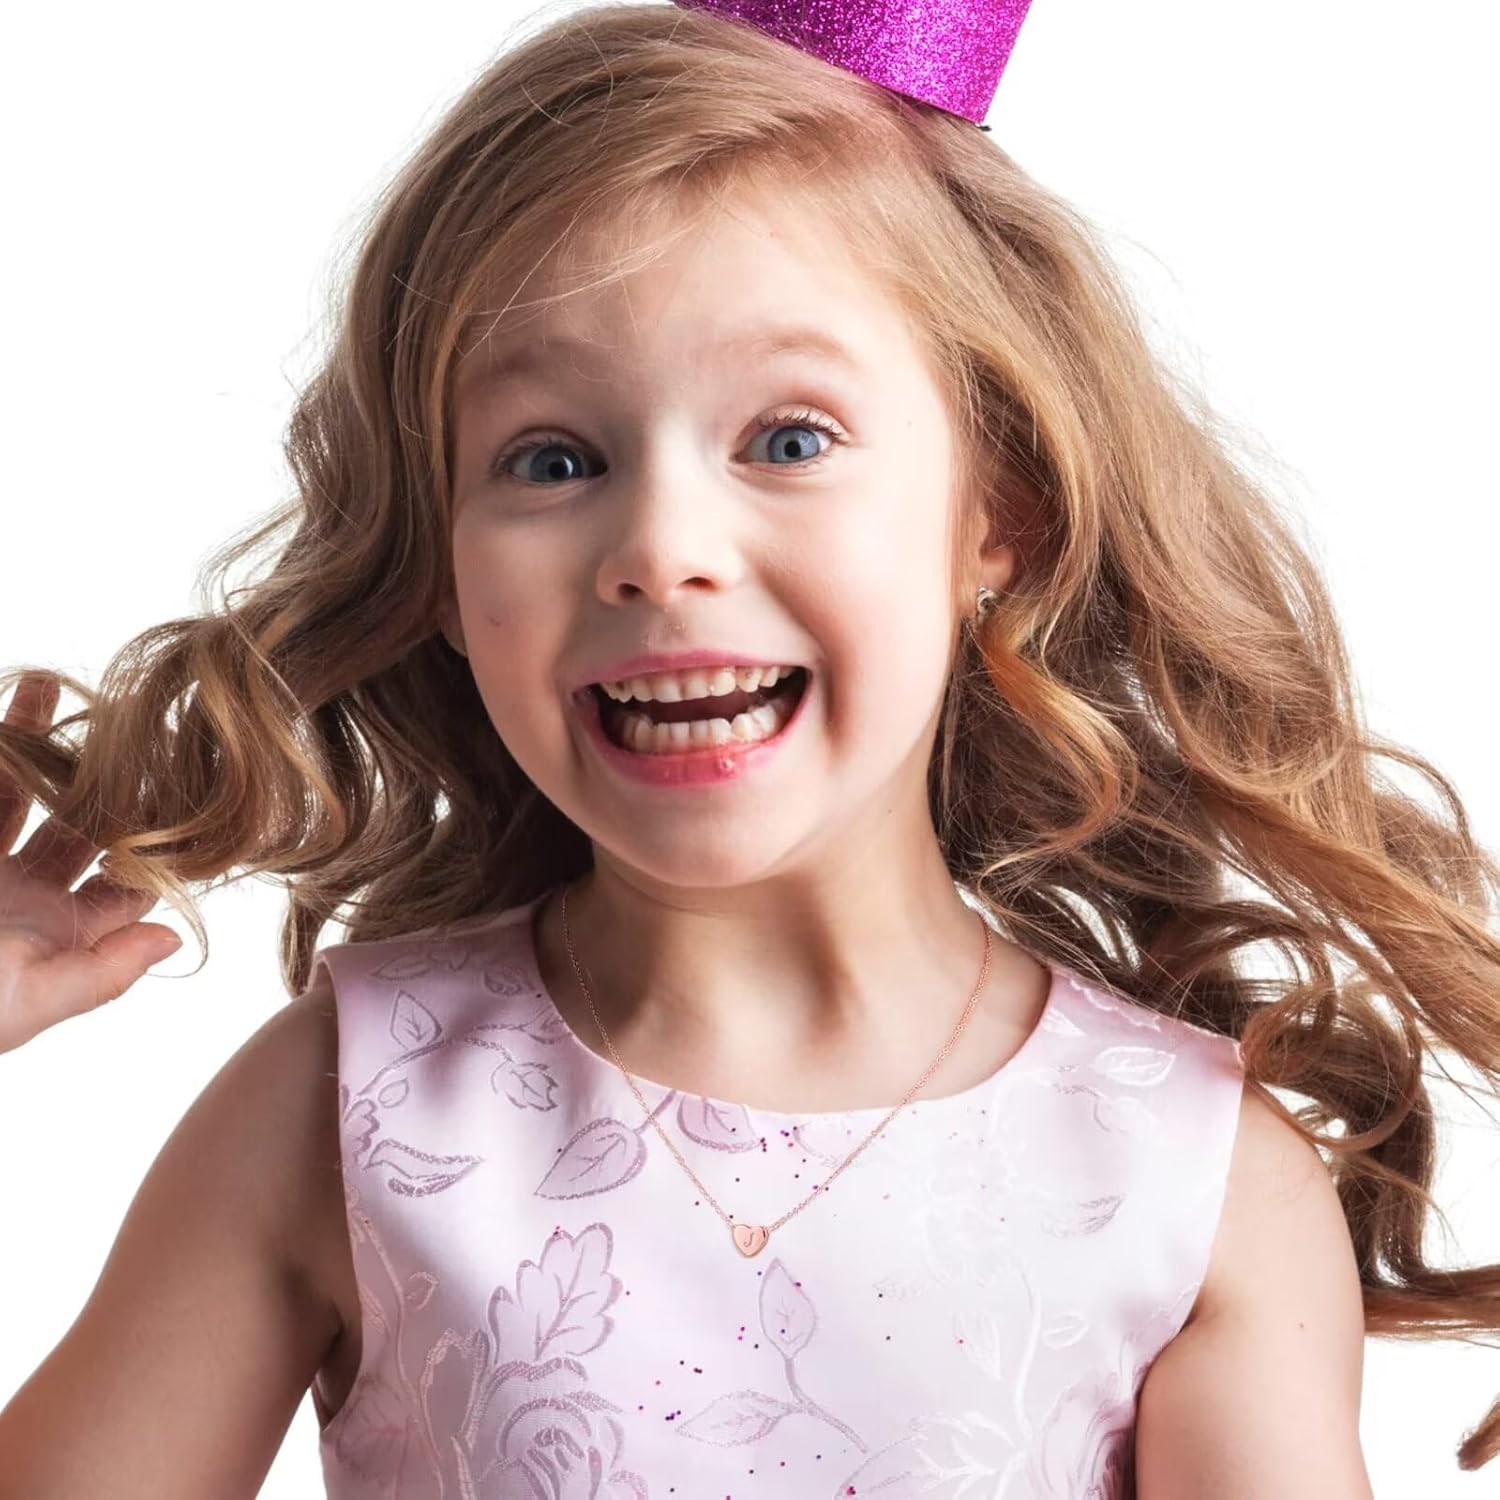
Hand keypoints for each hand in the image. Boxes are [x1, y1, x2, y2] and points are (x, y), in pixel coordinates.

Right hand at [0, 675, 181, 1053]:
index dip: (157, 839)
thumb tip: (176, 938)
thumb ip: (101, 973)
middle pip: (75, 821)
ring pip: (13, 790)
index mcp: (56, 932)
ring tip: (48, 686)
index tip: (187, 788)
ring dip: (31, 742)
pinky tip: (11, 708)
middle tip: (129, 721)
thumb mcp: (24, 1001)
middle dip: (102, 774)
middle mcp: (22, 892)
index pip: (126, 879)